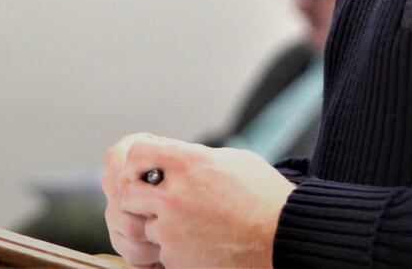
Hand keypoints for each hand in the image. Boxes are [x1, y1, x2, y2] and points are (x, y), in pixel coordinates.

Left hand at [101, 132, 292, 267]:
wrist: (284, 239)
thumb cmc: (266, 198)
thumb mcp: (234, 160)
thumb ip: (198, 158)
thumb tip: (177, 157)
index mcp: (188, 164)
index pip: (136, 153)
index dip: (137, 160)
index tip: (145, 168)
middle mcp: (175, 196)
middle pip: (127, 192)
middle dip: (138, 196)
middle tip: (154, 200)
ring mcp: (173, 231)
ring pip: (145, 226)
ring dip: (160, 226)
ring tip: (190, 225)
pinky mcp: (178, 260)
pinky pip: (163, 252)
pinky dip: (177, 250)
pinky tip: (201, 243)